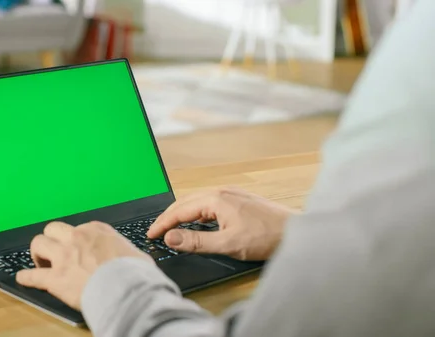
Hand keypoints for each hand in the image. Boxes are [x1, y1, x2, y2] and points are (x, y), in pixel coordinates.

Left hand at [16, 221, 152, 309]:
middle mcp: (77, 238)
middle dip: (52, 239)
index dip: (76, 240)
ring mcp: (64, 257)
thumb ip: (126, 253)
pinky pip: (33, 275)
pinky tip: (22, 278)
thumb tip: (133, 261)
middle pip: (53, 229)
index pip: (79, 229)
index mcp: (97, 230)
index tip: (78, 250)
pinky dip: (26, 277)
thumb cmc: (135, 273)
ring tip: (41, 264)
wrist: (127, 288)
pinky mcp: (55, 278)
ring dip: (38, 253)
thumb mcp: (135, 254)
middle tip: (54, 252)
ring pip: (39, 244)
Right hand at [147, 186, 297, 260]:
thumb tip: (170, 238)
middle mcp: (222, 192)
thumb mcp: (227, 243)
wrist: (296, 232)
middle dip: (169, 216)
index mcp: (216, 199)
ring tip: (171, 227)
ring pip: (198, 201)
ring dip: (182, 213)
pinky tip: (198, 222)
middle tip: (156, 231)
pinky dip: (196, 212)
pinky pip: (209, 203)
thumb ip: (196, 241)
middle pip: (186, 202)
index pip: (180, 210)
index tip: (151, 234)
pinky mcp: (239, 200)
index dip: (163, 224)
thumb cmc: (266, 237)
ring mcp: (231, 194)